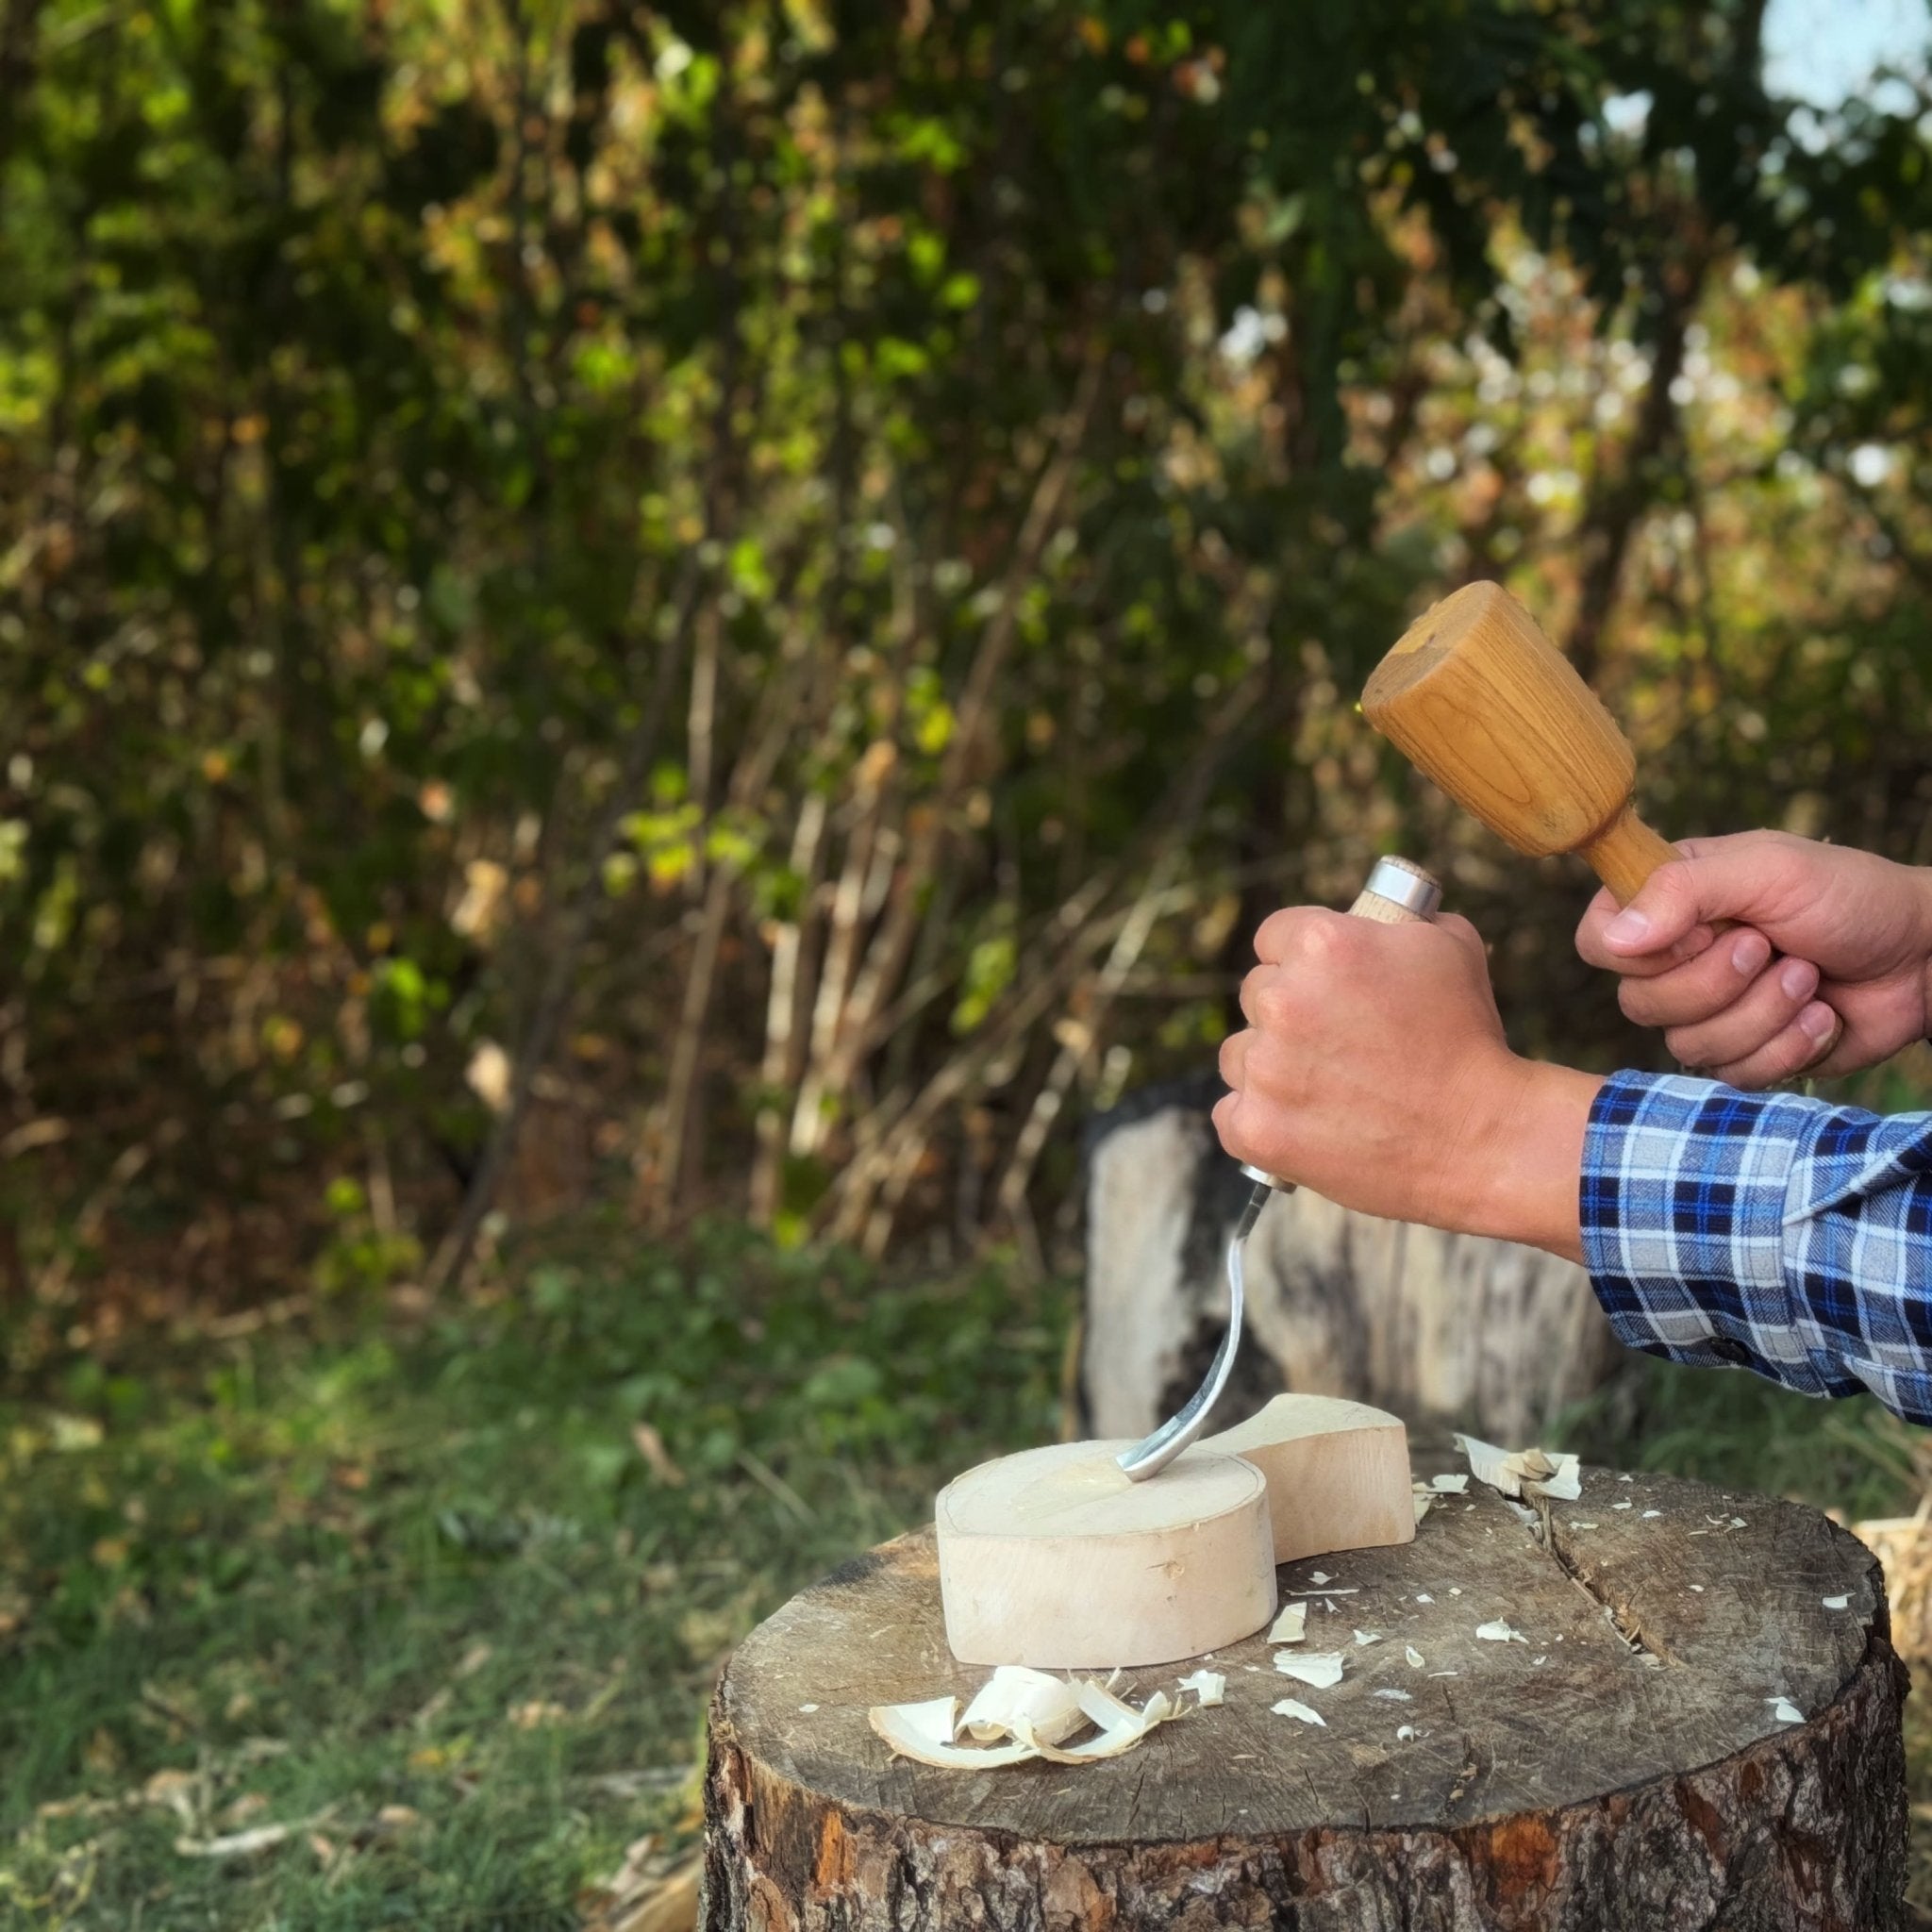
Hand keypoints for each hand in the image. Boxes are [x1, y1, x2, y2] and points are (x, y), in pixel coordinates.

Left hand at [1213, 907, 1596, 1258]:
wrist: (1483, 1139)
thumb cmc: (1470, 1041)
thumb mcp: (1451, 946)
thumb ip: (1398, 919)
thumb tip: (1376, 914)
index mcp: (1323, 944)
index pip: (1274, 937)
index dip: (1301, 960)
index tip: (1323, 986)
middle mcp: (1283, 1000)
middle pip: (1256, 995)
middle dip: (1290, 1014)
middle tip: (1338, 1043)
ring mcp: (1265, 1069)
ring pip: (1239, 1055)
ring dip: (1271, 1067)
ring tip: (1330, 1089)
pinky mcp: (1255, 1129)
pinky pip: (1231, 1113)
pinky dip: (1261, 1121)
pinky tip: (1304, 1125)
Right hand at [1574, 832, 1931, 1085]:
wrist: (1924, 957)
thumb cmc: (1849, 897)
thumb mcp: (1767, 870)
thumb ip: (1683, 892)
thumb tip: (1614, 939)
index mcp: (1668, 903)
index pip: (1597, 941)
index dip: (1641, 952)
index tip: (1703, 930)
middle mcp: (1677, 959)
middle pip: (1638, 1003)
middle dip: (1717, 983)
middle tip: (1769, 948)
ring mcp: (1709, 1012)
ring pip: (1687, 1046)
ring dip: (1762, 1013)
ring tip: (1807, 978)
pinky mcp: (1746, 1055)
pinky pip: (1732, 1076)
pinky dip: (1786, 1046)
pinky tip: (1820, 1015)